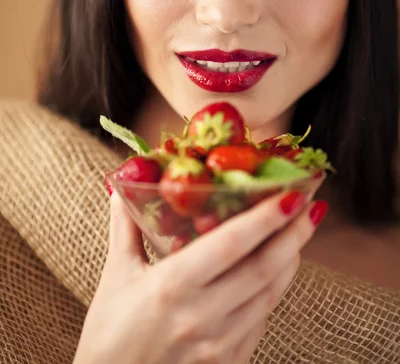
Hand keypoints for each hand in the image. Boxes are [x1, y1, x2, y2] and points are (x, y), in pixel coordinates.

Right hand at [74, 182, 324, 363]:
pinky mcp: (229, 362)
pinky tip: (279, 267)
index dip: (265, 218)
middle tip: (312, 203)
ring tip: (300, 229)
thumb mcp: (116, 276)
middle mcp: (202, 317)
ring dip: (290, 258)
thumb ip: (125, 227)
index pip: (230, 244)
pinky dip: (275, 287)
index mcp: (171, 287)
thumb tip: (122, 185)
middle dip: (294, 233)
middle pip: (263, 268)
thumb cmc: (109, 335)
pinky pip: (262, 317)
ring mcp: (220, 345)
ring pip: (270, 294)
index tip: (293, 193)